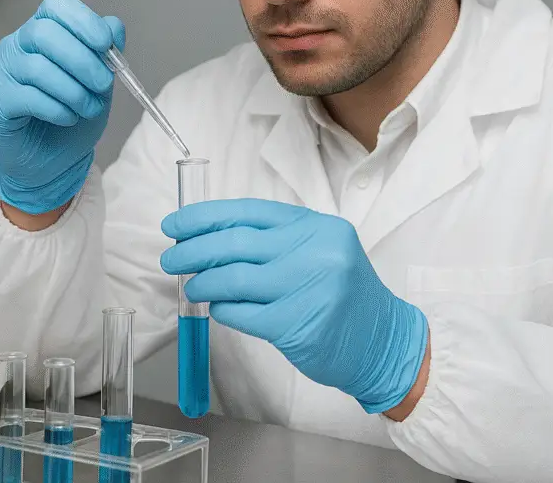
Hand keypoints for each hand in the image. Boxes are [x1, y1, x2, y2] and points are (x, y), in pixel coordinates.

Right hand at [0, 0, 124, 213]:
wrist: (51, 164)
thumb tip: (114, 26)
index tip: (106, 44)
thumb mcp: (98, 85)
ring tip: (87, 109)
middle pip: (45, 33)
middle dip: (82, 60)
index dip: (83, 21)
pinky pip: (28, 97)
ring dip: (73, 91)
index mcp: (43, 33)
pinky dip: (57, 109)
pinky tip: (67, 118)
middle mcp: (17, 46)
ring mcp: (2, 72)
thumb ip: (105, 54)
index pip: (56, 6)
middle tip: (102, 84)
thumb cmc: (70, 120)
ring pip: (38, 67)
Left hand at [160, 198, 428, 412]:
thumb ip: (274, 241)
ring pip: (233, 279)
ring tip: (191, 286)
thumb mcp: (319, 251)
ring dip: (203, 282)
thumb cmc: (342, 294)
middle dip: (193, 249)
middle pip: (234, 244)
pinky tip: (218, 308)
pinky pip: (242, 314)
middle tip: (171, 258)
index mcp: (316, 227)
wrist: (381, 341)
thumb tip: (209, 239)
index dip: (205, 216)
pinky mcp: (296, 326)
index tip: (176, 224)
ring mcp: (306, 289)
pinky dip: (222, 310)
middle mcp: (313, 252)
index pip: (248, 212)